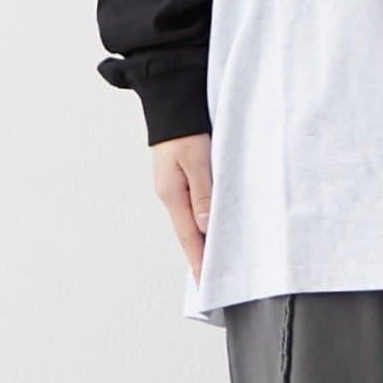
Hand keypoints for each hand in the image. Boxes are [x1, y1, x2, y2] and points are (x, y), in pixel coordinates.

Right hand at [151, 134, 212, 282]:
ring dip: (200, 240)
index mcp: (172, 193)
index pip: (188, 236)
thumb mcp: (196, 158)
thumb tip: (205, 227)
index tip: (205, 283)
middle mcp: (171, 194)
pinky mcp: (180, 177)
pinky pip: (192, 207)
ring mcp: (174, 186)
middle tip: (210, 281)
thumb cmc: (184, 126)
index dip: (198, 260)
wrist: (171, 99)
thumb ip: (203, 193)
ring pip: (190, 221)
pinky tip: (208, 228)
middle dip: (198, 257)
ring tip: (212, 262)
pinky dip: (200, 222)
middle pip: (187, 233)